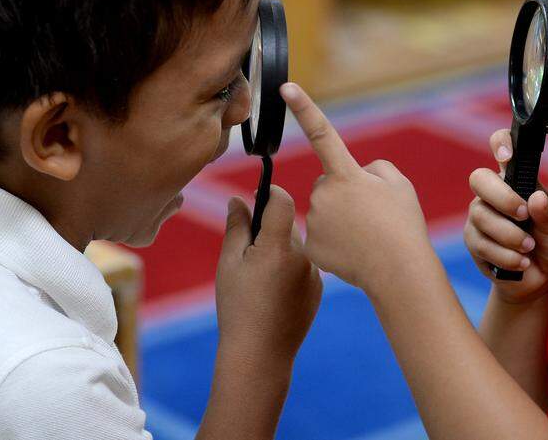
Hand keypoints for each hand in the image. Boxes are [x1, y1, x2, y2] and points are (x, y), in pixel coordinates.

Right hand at [214, 188, 322, 365]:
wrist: (261, 353)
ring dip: (281, 249)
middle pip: (289, 224)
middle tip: (249, 247)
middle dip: (270, 227)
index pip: (282, 201)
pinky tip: (275, 291)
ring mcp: (314, 273)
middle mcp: (303, 256)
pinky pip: (305, 266)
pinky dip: (291, 269)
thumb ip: (236, 227)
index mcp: (278, 247)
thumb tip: (239, 200)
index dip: (270, 193)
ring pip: (297, 246)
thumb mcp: (229, 264)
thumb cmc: (238, 307)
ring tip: (261, 277)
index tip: (258, 195)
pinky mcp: (318, 288)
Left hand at [280, 82, 431, 291]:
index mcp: (346, 174)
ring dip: (341, 217)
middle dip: (345, 193)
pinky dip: (336, 241)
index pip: (322, 133)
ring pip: (324, 210)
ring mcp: (314, 220)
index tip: (286, 87)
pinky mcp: (310, 245)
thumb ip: (375, 170)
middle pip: (328, 184)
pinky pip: (321, 235)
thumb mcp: (399, 185)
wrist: (398, 271)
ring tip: (366, 235)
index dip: (303, 108)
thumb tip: (357, 175)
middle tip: (371, 214)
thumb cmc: (403, 225)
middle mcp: (323, 194)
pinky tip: (354, 251)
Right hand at [464, 129, 547, 303]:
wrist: (540, 281)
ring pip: (481, 216)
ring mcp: (479, 217)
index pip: (502, 148)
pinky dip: (506, 256)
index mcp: (516, 180)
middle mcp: (493, 194)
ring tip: (529, 247)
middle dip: (502, 198)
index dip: (500, 144)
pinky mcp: (473, 242)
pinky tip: (521, 262)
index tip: (506, 157)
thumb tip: (535, 198)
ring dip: (509, 235)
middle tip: (523, 215)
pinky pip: (482, 244)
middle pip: (479, 179)